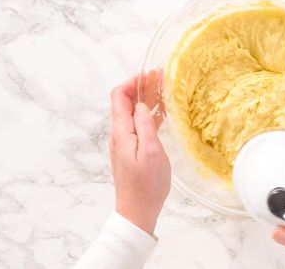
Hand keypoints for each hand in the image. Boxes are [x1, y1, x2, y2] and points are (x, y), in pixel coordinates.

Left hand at [109, 72, 170, 235]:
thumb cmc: (146, 184)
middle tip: (161, 76)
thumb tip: (141, 104)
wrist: (137, 210)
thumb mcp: (151, 152)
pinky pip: (140, 125)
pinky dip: (150, 114)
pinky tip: (163, 111)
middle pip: (126, 102)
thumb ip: (145, 125)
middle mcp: (120, 134)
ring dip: (147, 99)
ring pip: (134, 113)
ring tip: (164, 88)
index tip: (150, 74)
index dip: (132, 82)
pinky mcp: (133, 150)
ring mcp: (126, 142)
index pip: (119, 96)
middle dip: (142, 86)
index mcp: (122, 132)